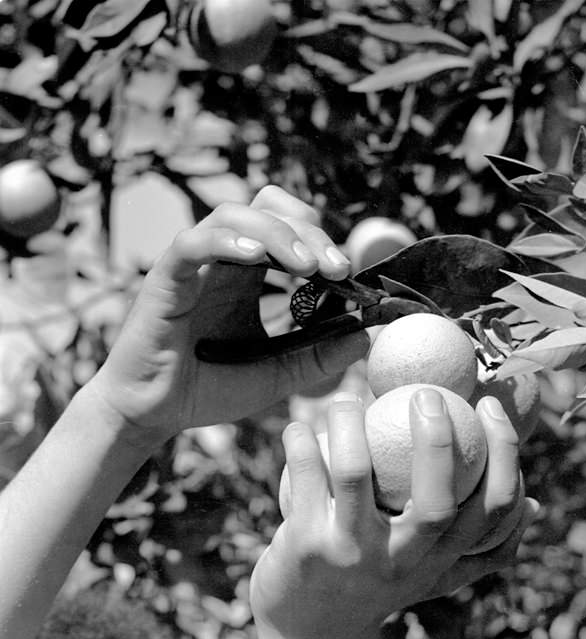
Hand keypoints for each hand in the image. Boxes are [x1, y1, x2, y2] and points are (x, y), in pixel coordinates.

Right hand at [88, 187, 368, 449]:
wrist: (152, 414)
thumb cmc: (206, 390)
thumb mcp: (276, 375)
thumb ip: (318, 357)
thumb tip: (364, 337)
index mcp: (247, 275)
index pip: (287, 227)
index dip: (320, 239)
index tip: (347, 274)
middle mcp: (221, 261)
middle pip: (266, 208)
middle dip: (307, 229)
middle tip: (336, 268)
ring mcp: (192, 265)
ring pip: (233, 216)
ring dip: (277, 234)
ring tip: (307, 266)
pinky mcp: (165, 278)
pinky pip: (191, 243)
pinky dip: (225, 242)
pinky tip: (254, 259)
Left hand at [250, 389, 536, 638]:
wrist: (311, 637)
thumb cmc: (379, 590)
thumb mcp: (433, 579)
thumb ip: (482, 551)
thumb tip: (534, 506)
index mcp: (442, 562)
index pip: (492, 511)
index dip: (504, 455)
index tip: (489, 406)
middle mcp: (403, 563)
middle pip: (437, 503)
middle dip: (437, 441)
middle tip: (427, 395)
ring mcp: (351, 555)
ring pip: (355, 473)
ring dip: (350, 423)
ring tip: (348, 400)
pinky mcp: (305, 546)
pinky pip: (305, 474)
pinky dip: (302, 440)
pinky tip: (301, 425)